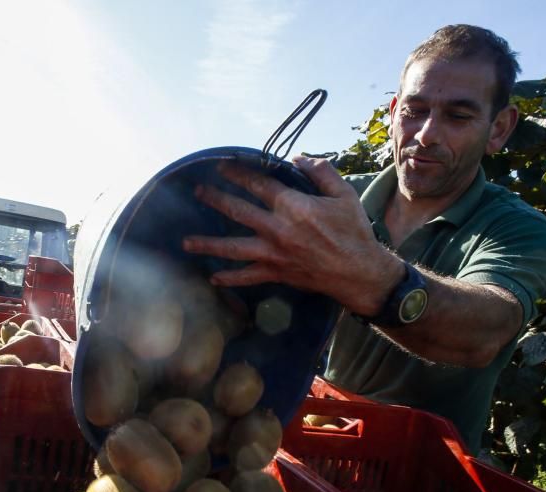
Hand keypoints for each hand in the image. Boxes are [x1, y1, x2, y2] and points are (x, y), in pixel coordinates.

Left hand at [182, 156, 400, 316]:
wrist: (358, 273)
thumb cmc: (353, 232)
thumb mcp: (343, 195)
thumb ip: (321, 173)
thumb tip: (299, 158)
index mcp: (293, 207)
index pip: (258, 184)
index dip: (238, 173)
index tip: (222, 165)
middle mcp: (277, 229)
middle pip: (238, 211)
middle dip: (215, 200)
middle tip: (198, 192)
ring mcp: (273, 254)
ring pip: (233, 248)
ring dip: (208, 244)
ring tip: (186, 242)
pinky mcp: (276, 273)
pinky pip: (247, 277)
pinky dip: (230, 278)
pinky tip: (213, 278)